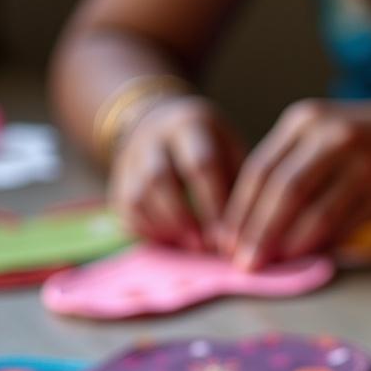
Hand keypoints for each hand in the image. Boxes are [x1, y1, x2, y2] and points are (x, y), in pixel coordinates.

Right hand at [110, 95, 243, 250]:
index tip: (229, 234)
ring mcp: (129, 157)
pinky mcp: (117, 179)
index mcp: (189, 125)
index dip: (213, 203)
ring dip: (165, 227)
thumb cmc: (212, 145)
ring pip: (137, 195)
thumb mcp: (230, 147)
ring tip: (192, 247)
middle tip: (206, 246)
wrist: (159, 122)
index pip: (200, 164)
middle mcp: (153, 138)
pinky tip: (170, 242)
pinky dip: (147, 230)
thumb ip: (239, 181)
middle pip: (160, 179)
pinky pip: (124, 209)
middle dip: (184, 218)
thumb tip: (252, 229)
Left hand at [221, 91, 370, 268]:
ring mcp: (359, 161)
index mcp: (305, 121)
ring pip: (311, 210)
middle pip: (280, 191)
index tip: (225, 241)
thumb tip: (253, 225)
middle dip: (256, 232)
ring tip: (268, 265)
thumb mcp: (325, 137)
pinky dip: (321, 244)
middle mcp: (329, 136)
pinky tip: (307, 257)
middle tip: (242, 263)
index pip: (260, 169)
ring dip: (286, 243)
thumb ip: (292, 168)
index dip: (239, 210)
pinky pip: (343, 223)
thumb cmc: (369, 144)